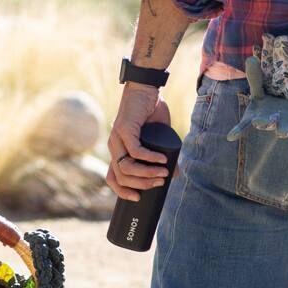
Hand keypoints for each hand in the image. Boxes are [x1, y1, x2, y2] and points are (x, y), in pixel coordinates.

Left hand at [106, 83, 171, 201]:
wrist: (147, 88)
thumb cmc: (152, 113)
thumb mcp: (159, 139)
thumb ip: (164, 156)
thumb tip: (175, 175)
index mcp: (118, 151)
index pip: (113, 178)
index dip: (122, 192)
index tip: (138, 199)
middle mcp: (114, 147)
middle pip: (121, 177)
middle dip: (142, 184)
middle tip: (160, 183)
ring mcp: (117, 138)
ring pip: (126, 167)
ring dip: (147, 173)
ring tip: (163, 173)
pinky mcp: (124, 129)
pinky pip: (135, 151)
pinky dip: (149, 158)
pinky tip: (162, 160)